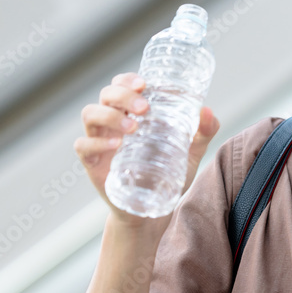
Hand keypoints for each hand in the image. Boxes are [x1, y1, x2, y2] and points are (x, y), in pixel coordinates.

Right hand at [75, 73, 220, 222]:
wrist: (150, 212)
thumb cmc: (167, 174)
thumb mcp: (189, 152)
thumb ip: (203, 133)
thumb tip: (208, 111)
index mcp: (132, 113)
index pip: (122, 85)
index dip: (128, 79)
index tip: (144, 83)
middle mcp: (112, 122)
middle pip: (107, 95)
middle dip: (123, 95)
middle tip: (145, 108)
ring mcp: (100, 141)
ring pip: (90, 114)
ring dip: (110, 116)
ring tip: (133, 128)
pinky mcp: (92, 163)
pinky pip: (83, 146)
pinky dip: (96, 142)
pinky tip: (115, 146)